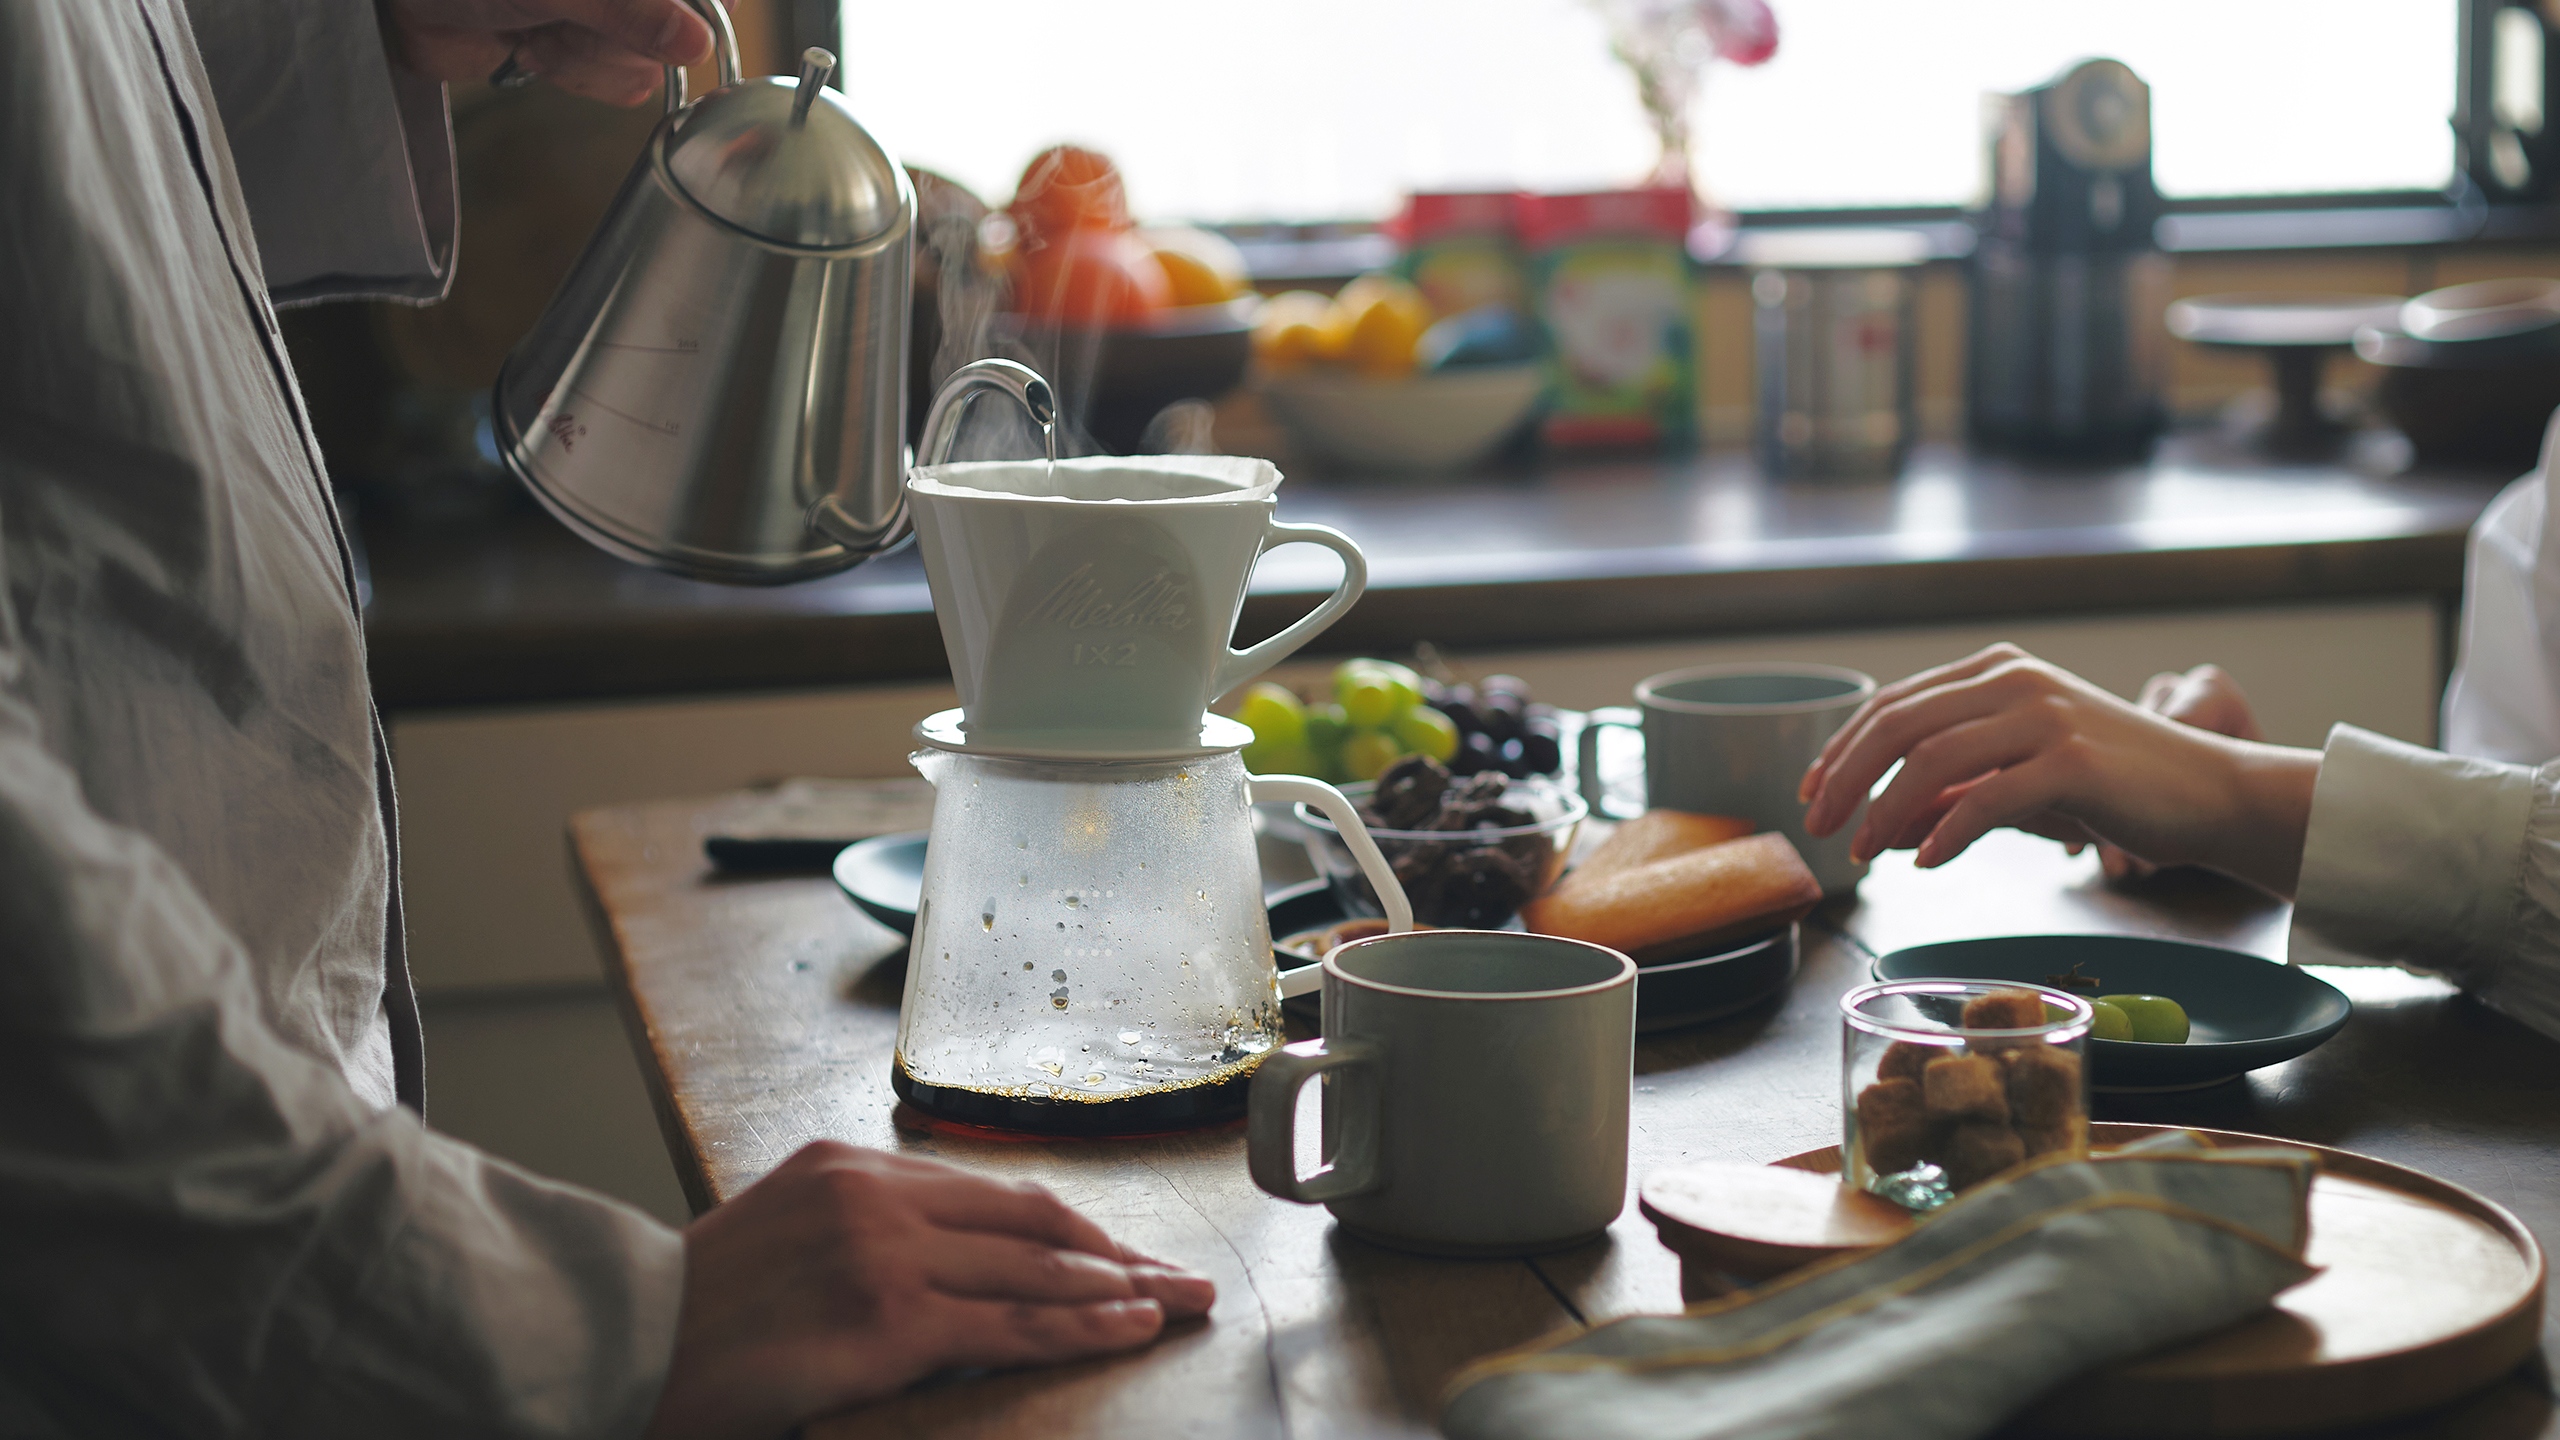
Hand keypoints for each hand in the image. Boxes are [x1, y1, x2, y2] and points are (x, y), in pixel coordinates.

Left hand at [379, 0, 715, 106]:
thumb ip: (633, 9)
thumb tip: (697, 40)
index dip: (690, 14)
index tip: (656, 23)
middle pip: (678, 33)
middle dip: (611, 34)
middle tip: (559, 12)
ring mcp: (606, 15)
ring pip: (644, 65)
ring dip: (580, 55)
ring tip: (533, 23)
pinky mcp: (578, 48)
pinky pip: (610, 85)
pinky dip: (566, 73)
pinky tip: (528, 45)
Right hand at [642, 1141, 1216, 1439]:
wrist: (621, 1344)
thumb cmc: (697, 1313)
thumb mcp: (789, 1235)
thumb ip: (870, 1231)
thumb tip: (958, 1268)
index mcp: (855, 1167)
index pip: (997, 1193)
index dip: (1077, 1227)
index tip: (1127, 1252)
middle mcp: (878, 1194)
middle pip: (1036, 1220)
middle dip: (1122, 1253)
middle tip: (1184, 1277)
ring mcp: (887, 1254)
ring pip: (1037, 1269)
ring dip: (1121, 1289)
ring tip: (1179, 1304)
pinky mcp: (888, 1321)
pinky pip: (1009, 1326)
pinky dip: (1079, 1327)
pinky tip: (1128, 1329)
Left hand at [1795, 644, 2319, 895]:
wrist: (2209, 793)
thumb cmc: (2113, 790)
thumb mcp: (2018, 782)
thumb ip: (1951, 794)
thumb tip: (1879, 828)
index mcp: (1995, 671)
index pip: (1892, 705)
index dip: (1840, 750)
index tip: (1810, 792)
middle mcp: (2013, 681)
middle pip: (1897, 725)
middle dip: (1845, 779)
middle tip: (1819, 828)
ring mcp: (2044, 715)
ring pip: (1932, 758)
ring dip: (1885, 811)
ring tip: (1864, 854)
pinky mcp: (2072, 761)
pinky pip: (1988, 797)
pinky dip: (1947, 832)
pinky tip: (1927, 863)